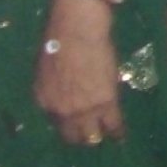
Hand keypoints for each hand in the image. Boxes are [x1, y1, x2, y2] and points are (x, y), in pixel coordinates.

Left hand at [35, 0, 124, 144]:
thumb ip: (59, 84)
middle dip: (82, 136)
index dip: (69, 122)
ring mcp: (82, 109)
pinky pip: (113, 124)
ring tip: (109, 137)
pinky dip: (118, 131)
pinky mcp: (104, 102)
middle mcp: (60, 110)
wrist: (77, 28)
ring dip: (100, 135)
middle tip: (92, 134)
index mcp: (44, 99)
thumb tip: (72, 87)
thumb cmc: (62, 37)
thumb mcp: (51, 68)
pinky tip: (122, 135)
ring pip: (92, 134)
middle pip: (72, 134)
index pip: (57, 121)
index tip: (77, 123)